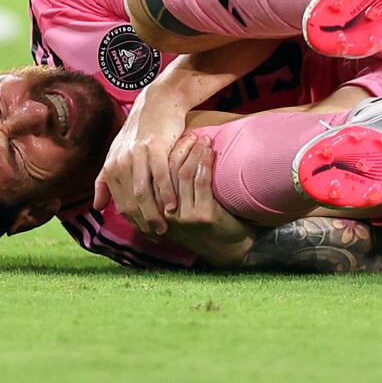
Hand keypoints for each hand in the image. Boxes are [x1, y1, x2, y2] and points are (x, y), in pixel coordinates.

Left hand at [92, 86, 189, 236]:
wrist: (158, 103)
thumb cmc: (140, 132)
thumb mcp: (119, 154)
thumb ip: (106, 181)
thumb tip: (97, 207)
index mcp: (111, 166)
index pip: (120, 203)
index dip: (133, 221)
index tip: (145, 233)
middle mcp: (120, 162)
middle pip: (131, 202)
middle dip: (143, 222)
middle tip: (157, 235)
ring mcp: (137, 155)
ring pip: (144, 192)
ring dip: (154, 213)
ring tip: (165, 227)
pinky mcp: (154, 147)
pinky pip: (160, 176)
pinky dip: (166, 193)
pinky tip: (173, 206)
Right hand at [162, 132, 254, 266]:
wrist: (227, 248)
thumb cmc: (205, 223)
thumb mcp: (181, 209)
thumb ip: (170, 192)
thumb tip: (165, 158)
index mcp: (158, 210)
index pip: (154, 175)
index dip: (165, 153)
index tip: (175, 137)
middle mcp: (167, 214)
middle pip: (167, 172)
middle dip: (180, 149)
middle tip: (190, 134)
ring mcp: (185, 216)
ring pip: (184, 174)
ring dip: (194, 153)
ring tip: (203, 139)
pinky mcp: (203, 216)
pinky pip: (201, 181)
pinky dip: (205, 162)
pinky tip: (210, 151)